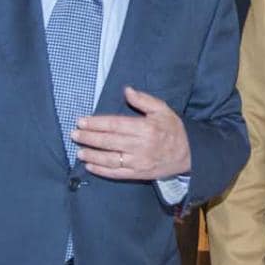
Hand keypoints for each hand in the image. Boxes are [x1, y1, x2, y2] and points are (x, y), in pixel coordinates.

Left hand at [74, 86, 190, 179]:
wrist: (189, 154)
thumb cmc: (173, 130)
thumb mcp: (163, 110)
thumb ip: (144, 100)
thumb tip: (126, 91)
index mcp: (145, 128)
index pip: (114, 125)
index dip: (96, 123)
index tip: (81, 121)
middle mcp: (140, 146)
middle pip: (108, 142)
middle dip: (89, 138)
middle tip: (74, 135)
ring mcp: (138, 162)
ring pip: (110, 159)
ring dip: (92, 156)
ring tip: (79, 152)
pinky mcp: (139, 174)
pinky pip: (117, 174)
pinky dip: (102, 171)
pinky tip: (90, 167)